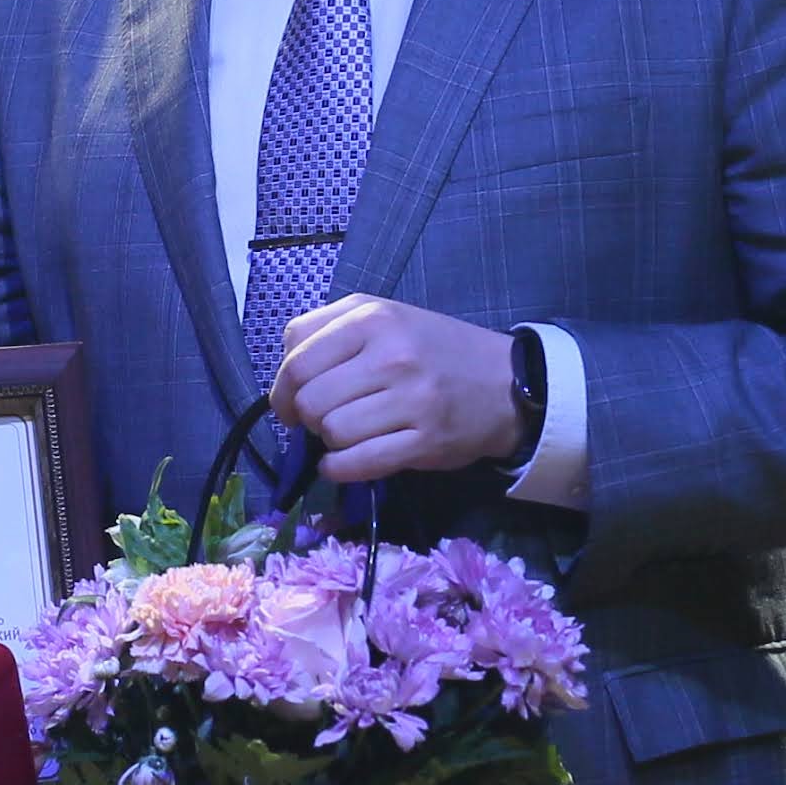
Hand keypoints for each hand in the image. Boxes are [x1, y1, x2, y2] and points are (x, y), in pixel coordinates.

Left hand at [272, 296, 522, 481]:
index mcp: (374, 318)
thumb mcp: (383, 315)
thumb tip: (283, 369)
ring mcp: (411, 400)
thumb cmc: (433, 348)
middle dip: (307, 417)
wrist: (505, 382)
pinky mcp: (425, 442)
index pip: (297, 362)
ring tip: (347, 433)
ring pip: (333, 433)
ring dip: (329, 441)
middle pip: (310, 401)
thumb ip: (326, 328)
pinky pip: (358, 463)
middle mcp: (392, 356)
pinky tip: (344, 461)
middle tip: (324, 418)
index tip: (289, 403)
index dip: (281, 391)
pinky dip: (339, 468)